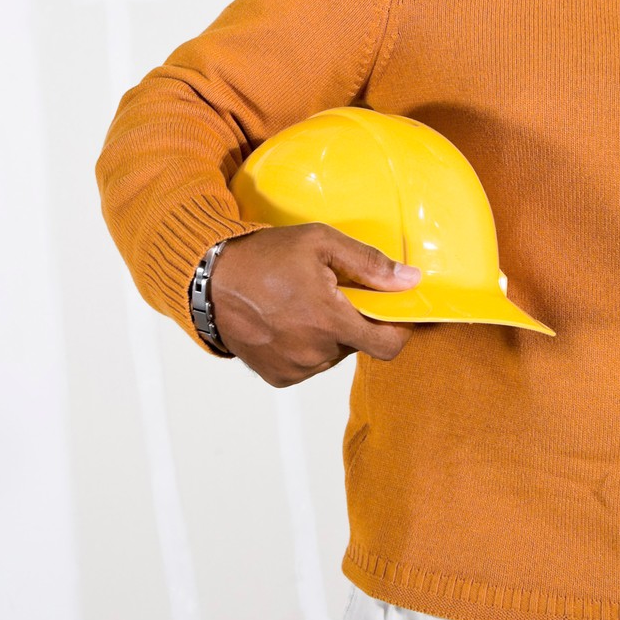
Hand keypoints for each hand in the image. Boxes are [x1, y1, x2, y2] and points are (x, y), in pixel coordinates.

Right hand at [209, 224, 418, 387]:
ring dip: (330, 335)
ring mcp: (295, 368)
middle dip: (354, 321)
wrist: (208, 282)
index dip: (399, 329)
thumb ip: (369, 263)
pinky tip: (288, 322)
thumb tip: (411, 280)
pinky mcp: (278, 377)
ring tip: (304, 305)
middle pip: (358, 345)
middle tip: (334, 294)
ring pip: (333, 355)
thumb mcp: (319, 242)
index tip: (395, 313)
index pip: (387, 345)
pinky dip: (307, 347)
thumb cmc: (263, 257)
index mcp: (329, 321)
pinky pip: (308, 365)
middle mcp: (313, 352)